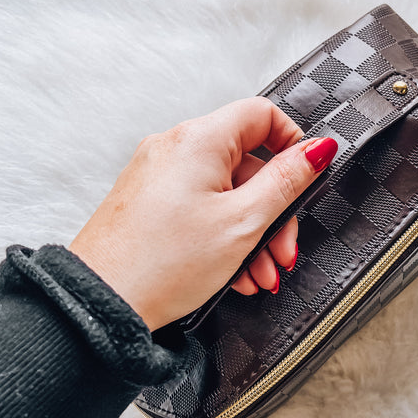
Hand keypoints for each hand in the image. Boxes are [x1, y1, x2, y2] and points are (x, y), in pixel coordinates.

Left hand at [68, 97, 337, 331]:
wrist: (100, 303)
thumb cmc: (163, 264)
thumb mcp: (244, 222)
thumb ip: (286, 181)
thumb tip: (317, 149)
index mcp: (199, 139)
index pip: (262, 114)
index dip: (292, 144)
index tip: (305, 177)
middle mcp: (174, 147)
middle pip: (247, 163)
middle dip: (273, 211)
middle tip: (283, 251)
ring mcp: (158, 174)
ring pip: (225, 192)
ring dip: (251, 233)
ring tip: (259, 275)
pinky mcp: (148, 201)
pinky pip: (200, 207)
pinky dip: (222, 235)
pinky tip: (233, 273)